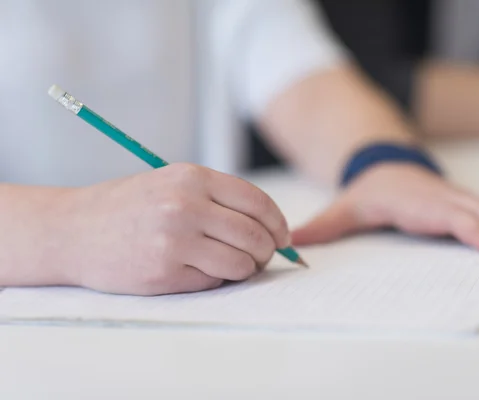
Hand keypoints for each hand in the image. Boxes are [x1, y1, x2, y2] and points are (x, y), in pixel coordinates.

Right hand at [52, 163, 289, 294]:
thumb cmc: (128, 206)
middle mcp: (186, 206)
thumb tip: (270, 227)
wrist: (73, 231)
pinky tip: (198, 270)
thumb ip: (217, 198)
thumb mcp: (172, 183)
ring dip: (245, 269)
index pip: (258, 202)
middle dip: (267, 251)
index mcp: (192, 178)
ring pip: (241, 263)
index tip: (282, 237)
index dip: (278, 223)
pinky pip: (214, 281)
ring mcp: (174, 241)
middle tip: (262, 257)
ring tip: (232, 265)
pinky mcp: (164, 273)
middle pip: (255, 236)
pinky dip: (216, 279)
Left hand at [292, 164, 478, 254]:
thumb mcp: (346, 207)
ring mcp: (460, 198)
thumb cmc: (370, 192)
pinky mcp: (469, 202)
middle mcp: (443, 198)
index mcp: (416, 201)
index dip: (473, 229)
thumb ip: (323, 227)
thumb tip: (292, 245)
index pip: (448, 216)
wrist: (385, 165)